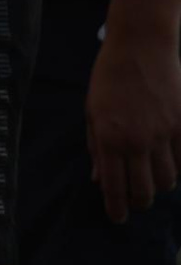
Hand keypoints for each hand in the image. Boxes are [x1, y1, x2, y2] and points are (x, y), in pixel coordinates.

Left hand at [87, 25, 180, 221]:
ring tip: (152, 177)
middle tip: (136, 201)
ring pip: (169, 180)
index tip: (118, 218)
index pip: (114, 188)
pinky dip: (178, 167)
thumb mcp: (92, 112)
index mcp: (109, 139)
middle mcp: (137, 140)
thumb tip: (99, 180)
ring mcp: (164, 133)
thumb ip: (96, 148)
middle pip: (146, 192)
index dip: (116, 209)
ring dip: (160, 185)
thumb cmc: (110, 77)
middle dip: (140, 203)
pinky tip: (169, 161)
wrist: (141, 45)